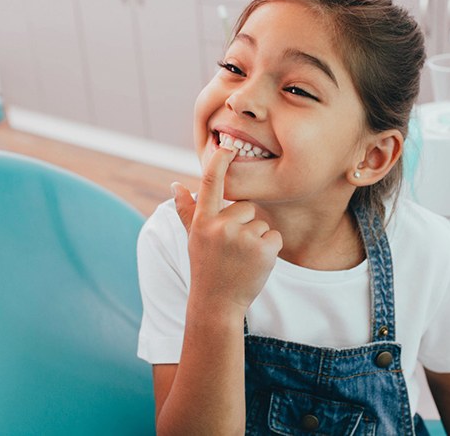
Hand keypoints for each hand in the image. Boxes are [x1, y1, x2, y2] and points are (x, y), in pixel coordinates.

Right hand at [172, 147, 282, 312]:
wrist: (217, 304)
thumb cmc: (205, 267)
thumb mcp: (193, 238)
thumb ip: (186, 210)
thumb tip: (175, 185)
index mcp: (203, 221)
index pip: (210, 183)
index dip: (219, 161)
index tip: (227, 145)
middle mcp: (220, 226)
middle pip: (246, 206)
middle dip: (244, 224)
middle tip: (232, 249)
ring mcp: (242, 238)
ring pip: (261, 223)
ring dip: (256, 239)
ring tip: (241, 259)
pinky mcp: (263, 249)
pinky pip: (274, 236)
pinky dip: (269, 249)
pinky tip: (255, 264)